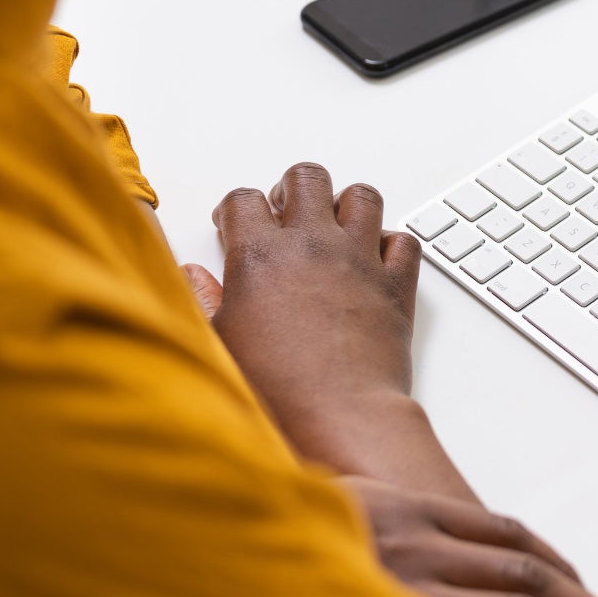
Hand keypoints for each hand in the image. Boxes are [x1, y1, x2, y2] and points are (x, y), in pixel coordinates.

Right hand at [208, 163, 421, 455]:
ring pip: (363, 196)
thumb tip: (193, 275)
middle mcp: (313, 245)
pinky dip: (391, 244)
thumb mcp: (217, 344)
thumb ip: (203, 300)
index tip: (233, 223)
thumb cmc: (275, 391)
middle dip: (292, 190)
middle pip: (307, 178)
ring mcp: (359, 259)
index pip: (244, 199)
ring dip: (346, 206)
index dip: (235, 208)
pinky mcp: (396, 284)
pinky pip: (404, 240)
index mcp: (261, 255)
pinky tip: (374, 262)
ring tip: (332, 230)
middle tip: (285, 216)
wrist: (337, 418)